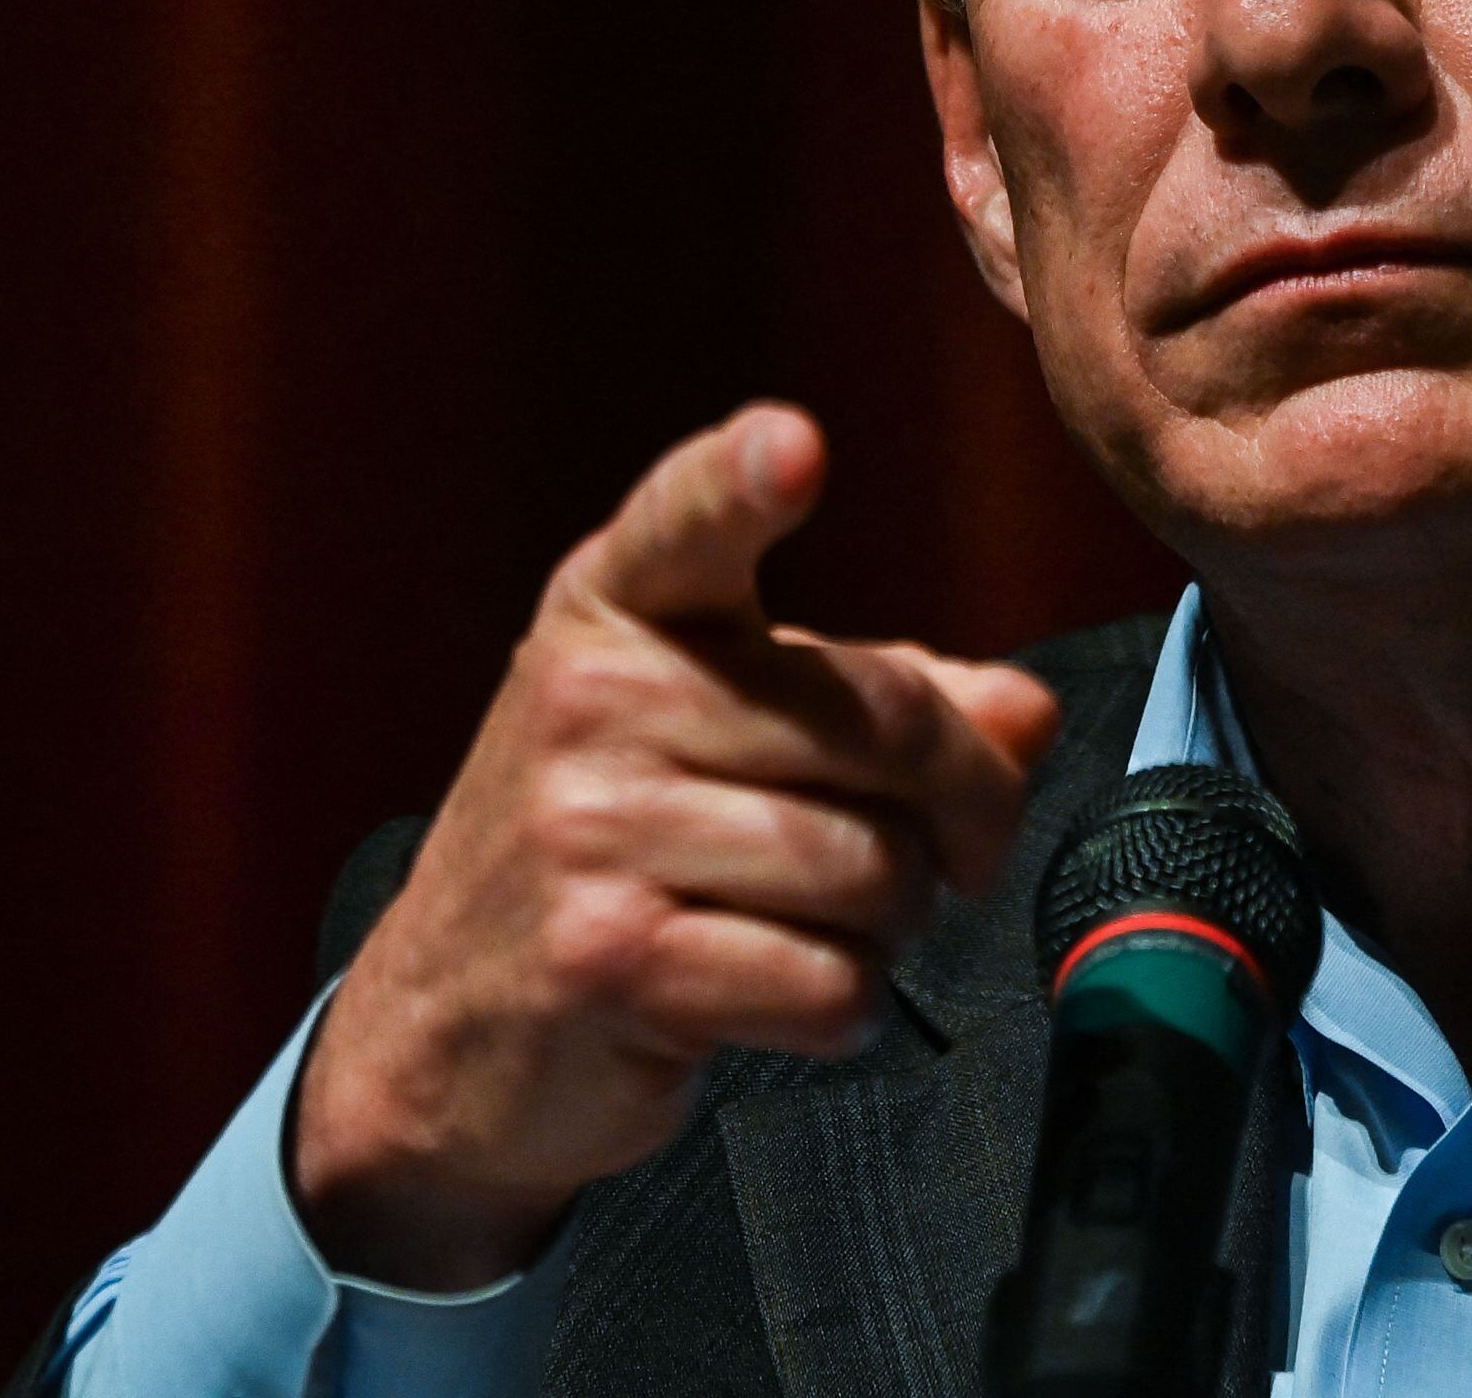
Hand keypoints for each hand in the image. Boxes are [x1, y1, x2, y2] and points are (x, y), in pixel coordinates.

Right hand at [287, 403, 1062, 1290]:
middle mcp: (592, 699)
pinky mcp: (610, 961)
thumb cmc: (614, 853)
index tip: (791, 447)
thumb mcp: (721, 734)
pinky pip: (828, 982)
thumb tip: (1026, 713)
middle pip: (882, 725)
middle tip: (956, 852)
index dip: (741, 480)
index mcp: (618, 611)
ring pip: (871, 869)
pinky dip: (843, 1008)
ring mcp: (589, 831)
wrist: (445, 1025)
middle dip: (964, 809)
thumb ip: (880, 701)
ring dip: (893, 924)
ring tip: (824, 924)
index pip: (686, 523)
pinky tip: (780, 995)